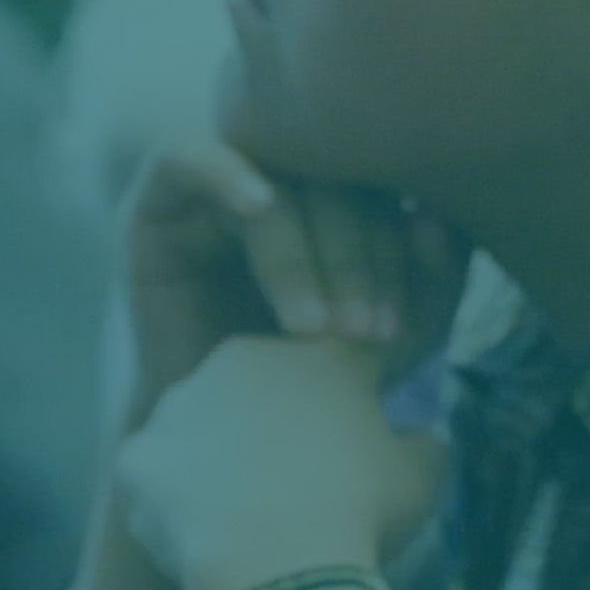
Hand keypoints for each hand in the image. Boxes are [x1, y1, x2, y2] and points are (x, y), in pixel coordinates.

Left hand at [116, 337, 448, 589]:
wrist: (275, 565)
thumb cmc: (359, 508)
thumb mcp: (423, 474)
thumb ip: (422, 442)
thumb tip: (419, 436)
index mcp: (319, 353)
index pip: (346, 356)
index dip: (359, 391)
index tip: (366, 428)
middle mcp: (241, 359)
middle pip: (263, 382)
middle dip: (279, 417)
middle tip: (303, 474)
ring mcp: (178, 406)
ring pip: (205, 424)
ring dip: (223, 454)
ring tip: (247, 511)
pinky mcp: (136, 456)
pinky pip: (162, 476)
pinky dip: (178, 499)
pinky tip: (204, 533)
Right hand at [123, 140, 465, 428]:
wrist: (219, 436)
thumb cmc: (311, 378)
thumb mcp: (393, 335)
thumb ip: (434, 279)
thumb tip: (435, 220)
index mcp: (349, 197)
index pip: (387, 190)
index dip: (401, 253)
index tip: (397, 327)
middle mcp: (286, 182)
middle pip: (335, 181)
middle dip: (355, 261)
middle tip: (361, 333)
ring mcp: (219, 187)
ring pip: (275, 179)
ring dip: (301, 253)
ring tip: (312, 328)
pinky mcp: (154, 200)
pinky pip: (187, 152)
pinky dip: (227, 172)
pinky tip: (260, 209)